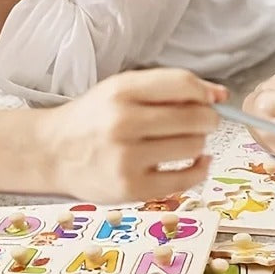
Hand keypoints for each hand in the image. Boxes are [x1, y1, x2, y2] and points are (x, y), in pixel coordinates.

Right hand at [39, 68, 224, 203]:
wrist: (53, 151)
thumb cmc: (95, 117)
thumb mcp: (124, 89)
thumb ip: (170, 87)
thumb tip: (221, 94)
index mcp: (122, 90)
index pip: (183, 84)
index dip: (205, 92)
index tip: (209, 99)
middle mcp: (123, 122)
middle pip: (195, 117)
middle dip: (208, 118)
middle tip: (202, 121)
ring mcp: (126, 158)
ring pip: (193, 146)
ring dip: (199, 143)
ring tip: (185, 140)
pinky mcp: (130, 189)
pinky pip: (185, 180)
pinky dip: (199, 169)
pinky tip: (194, 162)